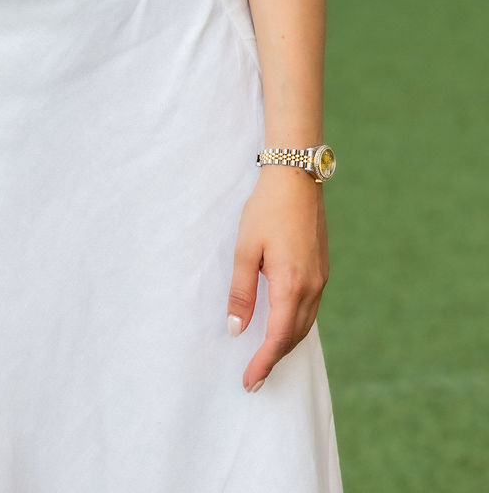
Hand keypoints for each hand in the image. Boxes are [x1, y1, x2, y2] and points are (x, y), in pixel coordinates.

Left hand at [226, 167, 328, 391]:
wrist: (296, 177)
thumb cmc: (266, 210)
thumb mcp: (245, 249)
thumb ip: (241, 292)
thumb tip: (236, 329)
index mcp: (292, 284)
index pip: (279, 337)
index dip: (264, 362)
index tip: (250, 381)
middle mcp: (312, 287)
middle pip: (295, 336)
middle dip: (274, 359)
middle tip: (254, 378)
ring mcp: (320, 278)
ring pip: (305, 323)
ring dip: (286, 343)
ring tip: (265, 357)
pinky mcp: (321, 269)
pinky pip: (310, 308)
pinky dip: (296, 324)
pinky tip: (282, 324)